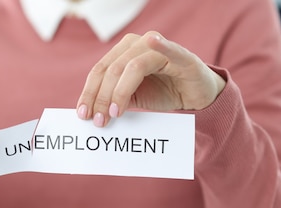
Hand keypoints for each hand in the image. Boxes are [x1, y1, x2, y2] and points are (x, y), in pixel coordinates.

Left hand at [76, 31, 225, 126]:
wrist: (197, 96)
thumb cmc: (163, 91)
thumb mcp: (132, 97)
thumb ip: (113, 99)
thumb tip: (90, 113)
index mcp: (122, 51)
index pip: (100, 70)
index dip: (89, 92)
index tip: (83, 114)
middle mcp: (137, 44)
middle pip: (111, 70)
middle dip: (102, 97)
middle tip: (99, 120)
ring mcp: (158, 47)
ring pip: (131, 66)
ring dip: (119, 92)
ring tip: (115, 113)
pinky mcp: (181, 56)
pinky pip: (168, 49)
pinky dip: (160, 45)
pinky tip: (153, 42)